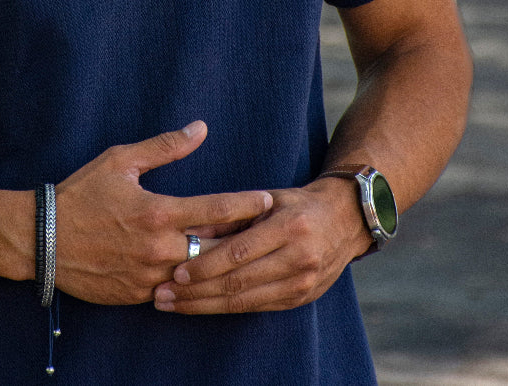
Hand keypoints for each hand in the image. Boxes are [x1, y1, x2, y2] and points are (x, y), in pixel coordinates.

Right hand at [54, 121, 272, 305]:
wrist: (43, 240)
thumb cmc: (81, 193)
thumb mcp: (121, 160)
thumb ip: (164, 146)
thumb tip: (200, 128)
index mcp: (158, 211)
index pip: (216, 208)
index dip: (247, 205)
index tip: (269, 200)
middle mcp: (159, 247)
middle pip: (216, 247)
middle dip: (240, 240)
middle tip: (261, 231)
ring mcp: (149, 276)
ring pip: (197, 272)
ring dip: (215, 263)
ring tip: (236, 253)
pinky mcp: (137, 295)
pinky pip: (173, 290)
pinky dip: (187, 279)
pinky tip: (199, 272)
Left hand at [153, 177, 372, 314]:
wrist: (344, 221)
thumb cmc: (296, 204)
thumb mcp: (266, 199)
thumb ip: (229, 215)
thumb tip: (188, 228)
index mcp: (289, 227)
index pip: (239, 253)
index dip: (205, 266)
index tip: (175, 272)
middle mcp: (298, 258)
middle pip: (238, 282)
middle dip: (196, 292)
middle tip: (162, 295)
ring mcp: (302, 283)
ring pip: (244, 301)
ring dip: (203, 306)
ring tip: (172, 305)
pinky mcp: (299, 298)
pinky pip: (256, 307)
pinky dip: (224, 309)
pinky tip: (200, 307)